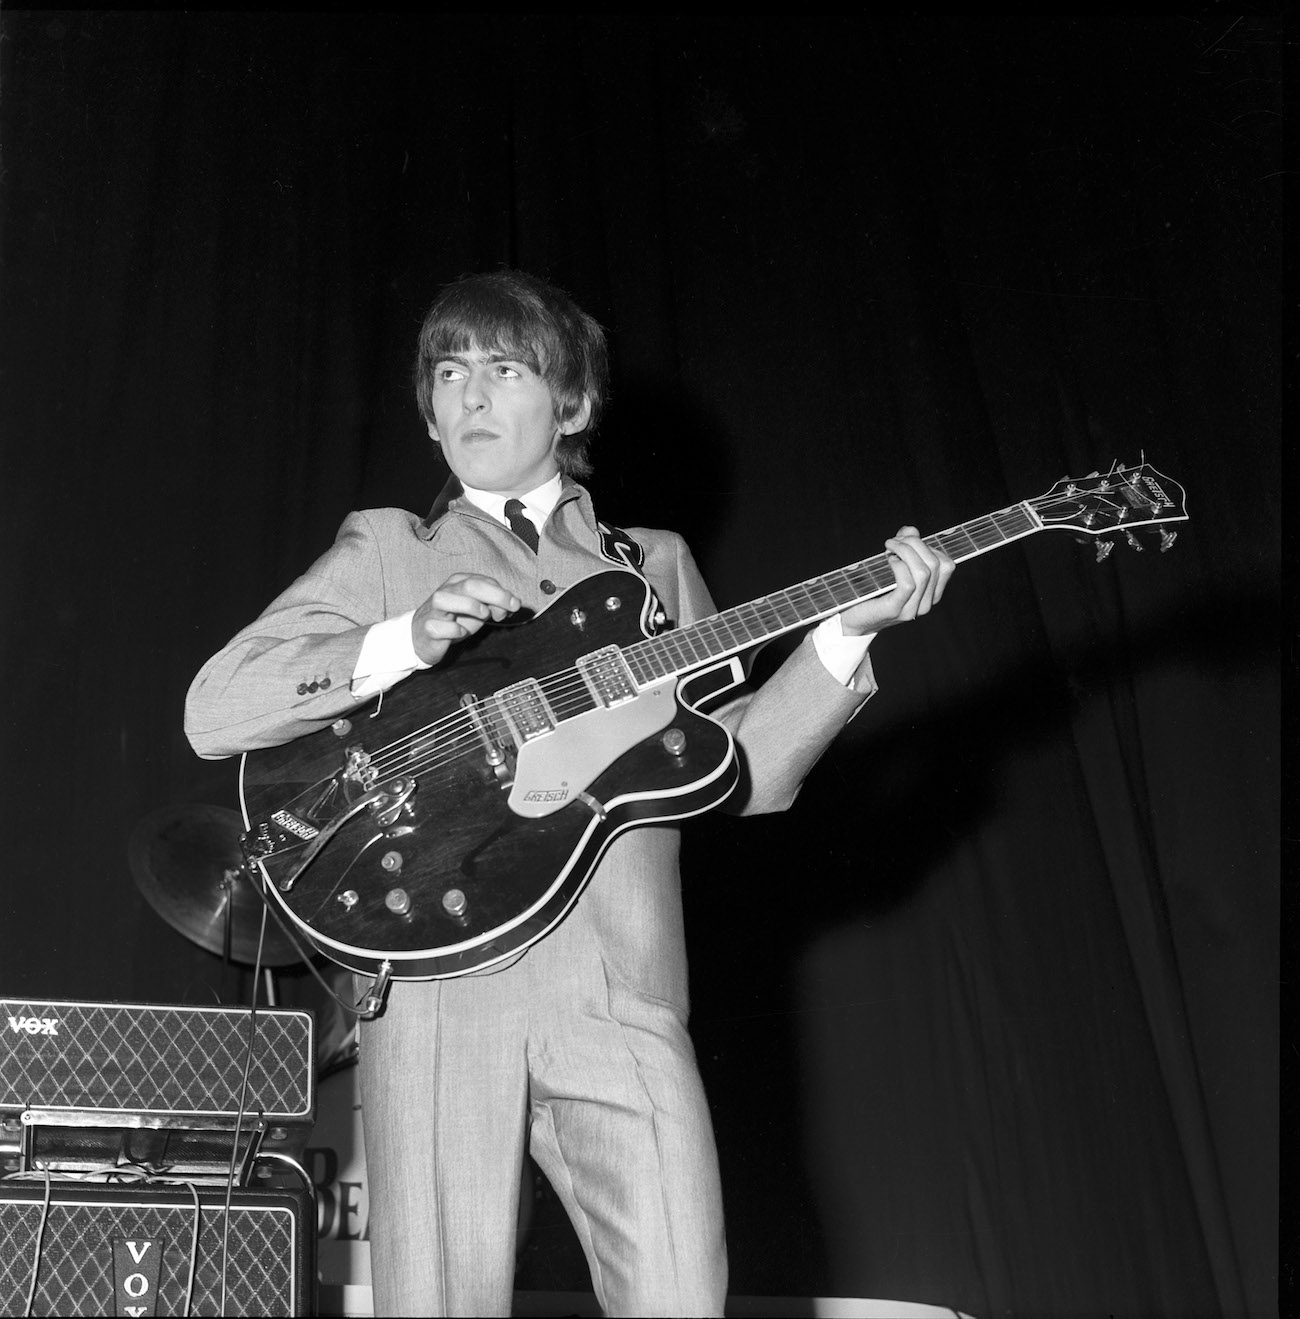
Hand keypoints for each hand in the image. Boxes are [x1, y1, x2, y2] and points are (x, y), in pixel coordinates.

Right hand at [411, 574, 520, 665]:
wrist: (423, 637)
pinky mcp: (428, 628)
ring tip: (484, 615)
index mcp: (458, 583)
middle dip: (495, 595)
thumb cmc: (454, 620)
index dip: (502, 592)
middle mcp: (445, 592)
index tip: (514, 605)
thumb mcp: (478, 610)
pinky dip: (455, 630)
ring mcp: (434, 610)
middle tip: (511, 608)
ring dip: (470, 606)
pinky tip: (462, 632)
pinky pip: (441, 627)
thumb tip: (513, 604)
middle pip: (470, 586)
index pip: (482, 581)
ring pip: (447, 599)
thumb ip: (495, 604)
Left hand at [838, 526, 954, 635]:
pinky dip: (899, 566)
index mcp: (932, 593)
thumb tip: (911, 530)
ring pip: (923, 572)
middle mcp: (927, 603)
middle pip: (935, 563)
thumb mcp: (893, 565)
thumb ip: (905, 547)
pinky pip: (908, 584)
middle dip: (914, 544)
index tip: (905, 539)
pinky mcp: (895, 610)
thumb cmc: (873, 590)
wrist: (853, 618)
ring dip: (905, 551)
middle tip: (892, 541)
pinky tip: (889, 561)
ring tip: (888, 548)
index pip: (946, 564)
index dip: (928, 545)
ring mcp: (912, 609)